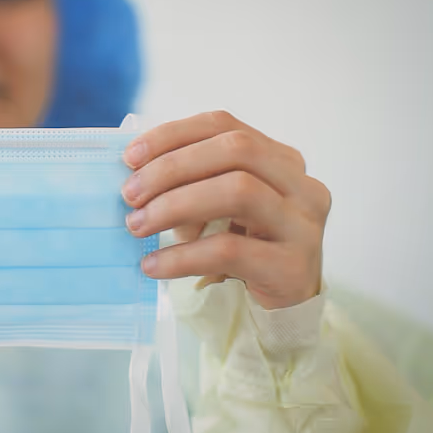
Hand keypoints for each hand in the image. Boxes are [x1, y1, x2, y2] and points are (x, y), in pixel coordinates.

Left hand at [122, 111, 331, 309]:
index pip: (223, 125)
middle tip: (130, 195)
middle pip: (235, 150)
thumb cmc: (244, 249)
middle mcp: (300, 184)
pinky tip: (153, 266)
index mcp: (279, 159)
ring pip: (238, 191)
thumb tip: (134, 176)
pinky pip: (230, 250)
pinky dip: (182, 256)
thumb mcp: (218, 208)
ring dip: (175, 205)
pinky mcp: (293, 265)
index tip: (130, 157)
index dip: (172, 135)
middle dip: (171, 168)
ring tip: (138, 226)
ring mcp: (302, 223)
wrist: (282, 307)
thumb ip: (191, 182)